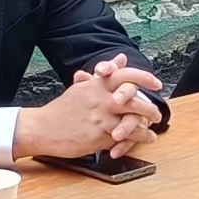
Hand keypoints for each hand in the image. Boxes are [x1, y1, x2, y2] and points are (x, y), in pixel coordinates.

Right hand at [15, 53, 163, 159]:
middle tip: (157, 112)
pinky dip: (135, 139)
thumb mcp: (83, 87)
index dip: (143, 77)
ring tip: (152, 129)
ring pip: (130, 121)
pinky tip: (143, 139)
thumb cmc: (62, 109)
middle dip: (149, 107)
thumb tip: (122, 58)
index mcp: (96, 85)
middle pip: (133, 100)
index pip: (124, 75)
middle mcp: (99, 99)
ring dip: (145, 126)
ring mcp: (99, 118)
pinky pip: (122, 138)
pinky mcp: (97, 136)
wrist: (42, 128)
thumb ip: (105, 73)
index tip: (156, 83)